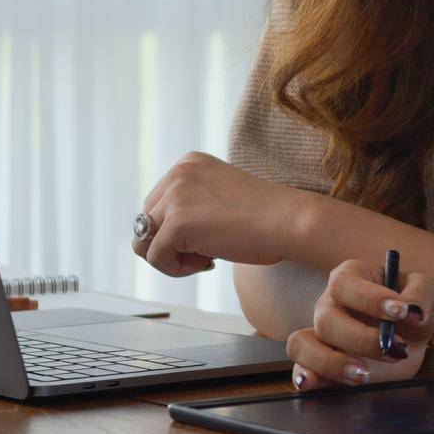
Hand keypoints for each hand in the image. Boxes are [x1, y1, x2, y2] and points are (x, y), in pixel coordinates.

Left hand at [133, 151, 306, 274]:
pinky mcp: (177, 223)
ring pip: (143, 241)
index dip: (178, 229)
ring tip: (205, 258)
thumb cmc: (266, 217)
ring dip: (172, 257)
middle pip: (145, 222)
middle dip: (171, 243)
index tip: (211, 234)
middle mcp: (178, 173)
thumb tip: (150, 235)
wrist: (290, 221)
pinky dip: (176, 270)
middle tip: (208, 251)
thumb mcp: (219, 198)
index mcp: (189, 163)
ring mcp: (176, 196)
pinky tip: (208, 263)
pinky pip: (155, 258)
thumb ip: (190, 204)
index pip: (157, 203)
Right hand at [286, 258, 433, 389]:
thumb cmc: (412, 309)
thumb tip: (411, 310)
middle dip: (362, 338)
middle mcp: (329, 304)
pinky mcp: (319, 363)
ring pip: (303, 344)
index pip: (346, 283)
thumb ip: (421, 296)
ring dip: (330, 362)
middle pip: (327, 319)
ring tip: (363, 374)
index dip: (370, 298)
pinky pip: (299, 368)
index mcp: (352, 278)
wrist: (411, 338)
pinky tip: (311, 384)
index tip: (400, 311)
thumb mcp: (426, 294)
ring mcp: (319, 335)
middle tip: (395, 349)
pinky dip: (303, 376)